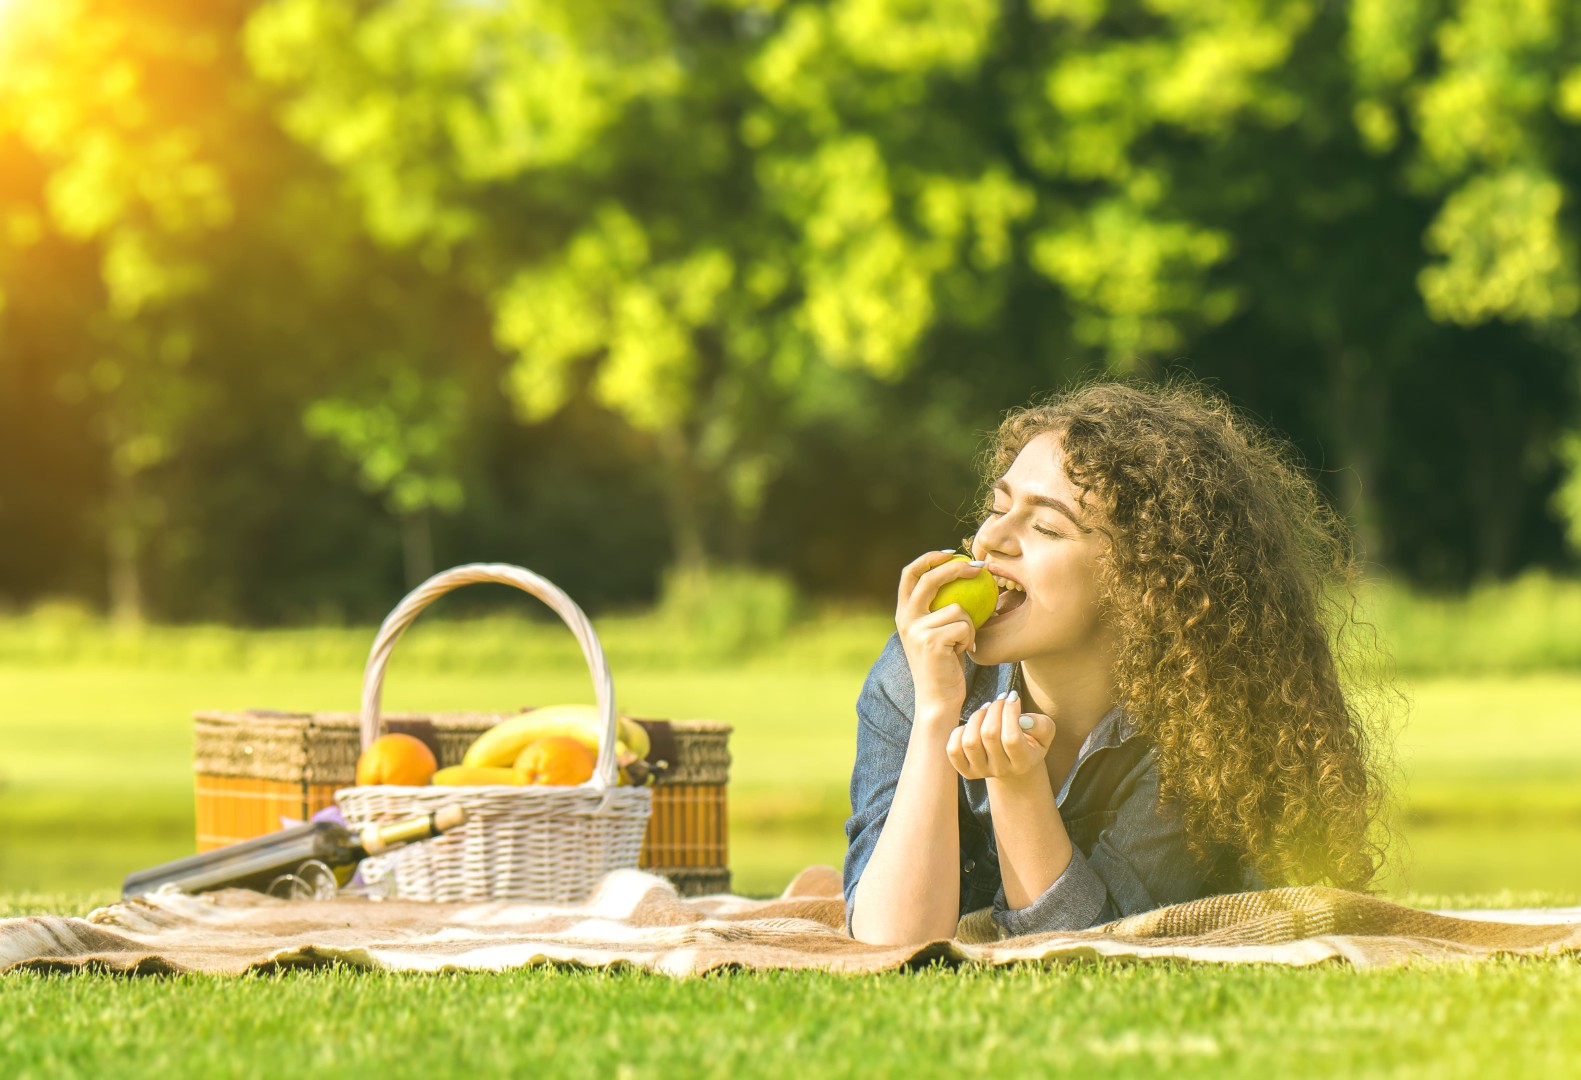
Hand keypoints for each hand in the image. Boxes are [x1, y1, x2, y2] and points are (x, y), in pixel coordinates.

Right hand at [896, 550, 984, 712]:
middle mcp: (905, 619)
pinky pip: (964, 626)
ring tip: (962, 644)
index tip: (952, 555)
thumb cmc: (945, 666)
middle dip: (956, 568)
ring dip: (969, 625)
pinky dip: (970, 639)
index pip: (910, 573)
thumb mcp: (937, 632)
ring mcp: (917, 630)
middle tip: (979, 569)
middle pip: (931, 578)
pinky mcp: (932, 641)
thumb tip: (961, 576)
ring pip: (958, 608)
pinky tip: (962, 653)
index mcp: (903, 614)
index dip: (930, 558)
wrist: (938, 700)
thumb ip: (939, 608)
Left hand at [947, 690, 1055, 781]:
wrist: (1013, 761)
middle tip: (1000, 699)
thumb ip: (1041, 725)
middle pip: (989, 735)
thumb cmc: (1030, 739)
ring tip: (987, 709)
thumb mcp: (1044, 731)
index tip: (1013, 697)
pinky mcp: (965, 770)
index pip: (1011, 738)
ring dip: (977, 717)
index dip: (1009, 713)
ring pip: (970, 741)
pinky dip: (960, 732)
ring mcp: (981, 772)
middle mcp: (1001, 770)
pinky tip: (973, 725)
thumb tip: (1022, 720)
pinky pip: (953, 749)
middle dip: (994, 709)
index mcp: (1023, 762)